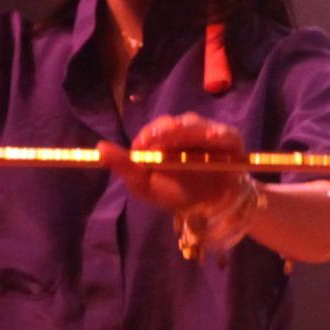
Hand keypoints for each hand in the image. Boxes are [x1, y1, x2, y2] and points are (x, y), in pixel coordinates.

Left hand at [102, 114, 254, 259]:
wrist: (211, 206)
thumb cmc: (176, 193)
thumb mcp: (145, 185)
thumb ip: (124, 167)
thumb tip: (99, 148)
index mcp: (164, 140)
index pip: (155, 129)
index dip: (148, 134)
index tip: (142, 146)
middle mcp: (185, 132)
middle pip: (175, 123)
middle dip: (167, 129)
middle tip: (160, 137)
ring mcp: (208, 134)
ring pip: (197, 124)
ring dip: (189, 128)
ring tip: (181, 132)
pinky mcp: (230, 140)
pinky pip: (225, 133)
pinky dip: (220, 133)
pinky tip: (213, 136)